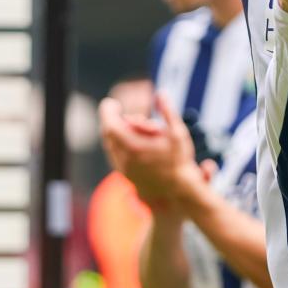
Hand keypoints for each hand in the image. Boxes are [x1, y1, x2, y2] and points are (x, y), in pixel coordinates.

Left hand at [98, 93, 200, 210]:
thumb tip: (161, 93)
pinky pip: (115, 155)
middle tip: (121, 111)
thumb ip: (167, 111)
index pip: (110, 124)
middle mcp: (124, 159)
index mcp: (133, 147)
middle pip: (108, 134)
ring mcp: (123, 169)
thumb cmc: (179, 163)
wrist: (177, 194)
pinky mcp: (125, 175)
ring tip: (131, 127)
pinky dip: (119, 144)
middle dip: (113, 119)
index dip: (108, 111)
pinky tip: (132, 142)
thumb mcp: (178, 133)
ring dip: (117, 132)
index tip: (113, 103)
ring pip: (111, 145)